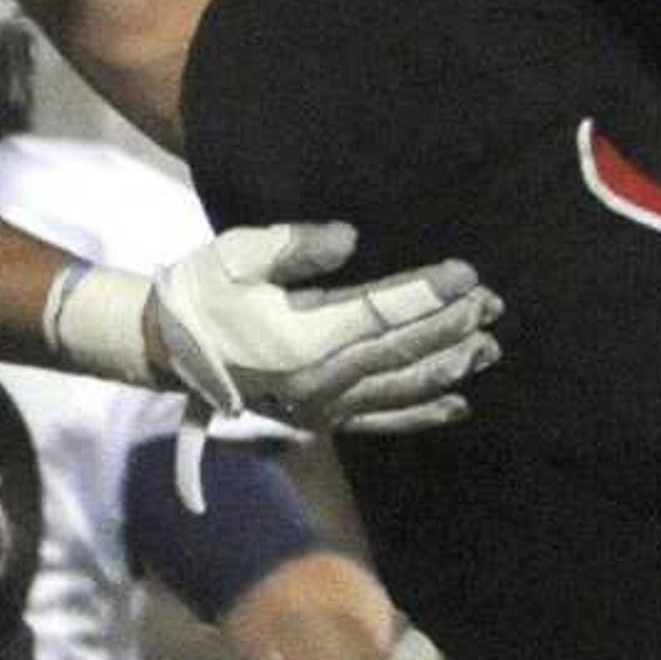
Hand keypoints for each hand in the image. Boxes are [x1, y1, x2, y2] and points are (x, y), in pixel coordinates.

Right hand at [145, 225, 499, 432]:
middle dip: (452, 328)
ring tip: (488, 347)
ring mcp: (324, 406)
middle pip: (402, 351)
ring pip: (401, 388)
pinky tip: (457, 405)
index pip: (381, 313)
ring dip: (448, 367)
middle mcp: (321, 380)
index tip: (467, 273)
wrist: (168, 349)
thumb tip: (350, 237)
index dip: (428, 294)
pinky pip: (382, 421)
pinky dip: (422, 414)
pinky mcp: (323, 419)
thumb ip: (297, 245)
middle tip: (492, 304)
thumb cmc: (205, 293)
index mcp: (303, 338)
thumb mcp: (241, 255)